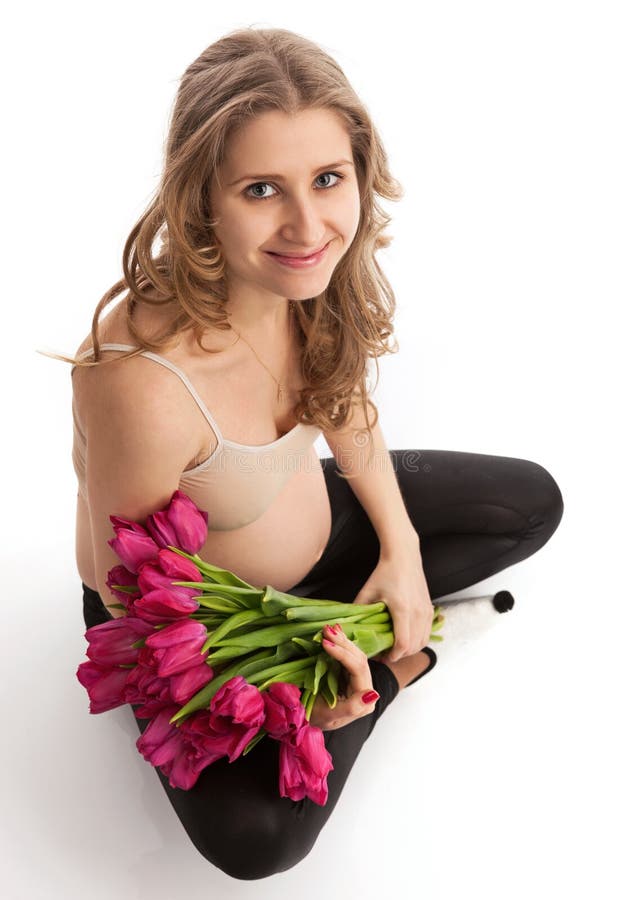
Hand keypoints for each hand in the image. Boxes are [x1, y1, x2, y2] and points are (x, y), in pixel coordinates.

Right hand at [308, 624, 379, 731]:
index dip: (343, 654)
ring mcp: (357, 680)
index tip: (325, 643)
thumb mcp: (331, 717)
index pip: (358, 670)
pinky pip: (347, 656)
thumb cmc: (316, 721)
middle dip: (342, 643)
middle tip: (325, 629)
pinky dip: (341, 643)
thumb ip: (352, 707)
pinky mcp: (349, 675)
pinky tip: (336, 631)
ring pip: (354, 655)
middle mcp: (365, 689)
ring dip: (342, 640)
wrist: (306, 722)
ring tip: (328, 628)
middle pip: (358, 659)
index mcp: (365, 701)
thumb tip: (373, 694)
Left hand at [353, 542, 433, 664]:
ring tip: (395, 648)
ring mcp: (426, 611)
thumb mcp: (367, 591)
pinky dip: (417, 641)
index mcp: (402, 609)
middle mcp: (418, 612)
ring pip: (422, 642)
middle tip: (385, 654)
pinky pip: (427, 633)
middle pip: (413, 647)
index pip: (402, 643)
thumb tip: (348, 627)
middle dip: (399, 655)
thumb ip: (358, 610)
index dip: (392, 656)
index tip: (382, 657)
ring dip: (409, 650)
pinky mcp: (429, 609)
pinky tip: (406, 639)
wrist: (404, 556)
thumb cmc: (384, 572)